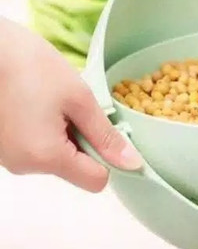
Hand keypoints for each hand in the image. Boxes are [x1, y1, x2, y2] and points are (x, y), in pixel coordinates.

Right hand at [0, 17, 141, 190]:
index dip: (109, 160)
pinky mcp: (1, 147)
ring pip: (56, 158)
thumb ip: (106, 136)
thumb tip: (133, 164)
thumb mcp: (79, 99)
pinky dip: (45, 132)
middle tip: (75, 109)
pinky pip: (36, 149)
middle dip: (84, 143)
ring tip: (52, 104)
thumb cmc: (31, 66)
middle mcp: (24, 166)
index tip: (107, 133)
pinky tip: (37, 106)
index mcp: (45, 157)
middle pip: (75, 169)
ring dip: (64, 135)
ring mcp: (8, 158)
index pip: (96, 181)